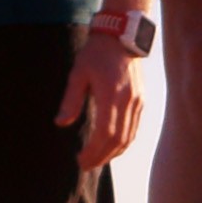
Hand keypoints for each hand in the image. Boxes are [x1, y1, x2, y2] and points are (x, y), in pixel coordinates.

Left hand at [61, 32, 146, 170]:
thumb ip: (71, 100)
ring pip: (128, 137)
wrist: (121, 37)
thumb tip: (61, 123)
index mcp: (111, 95)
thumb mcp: (78, 73)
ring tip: (97, 160)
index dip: (93, 151)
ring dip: (113, 153)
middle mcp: (128, 101)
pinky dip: (123, 143)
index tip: (80, 160)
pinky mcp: (141, 101)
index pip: (105, 133)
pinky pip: (134, 129)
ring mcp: (137, 102)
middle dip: (101, 157)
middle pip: (117, 140)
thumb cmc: (95, 54)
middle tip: (85, 165)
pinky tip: (111, 147)